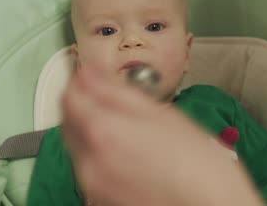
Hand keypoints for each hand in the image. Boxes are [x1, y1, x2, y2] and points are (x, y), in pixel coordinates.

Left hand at [61, 67, 263, 205]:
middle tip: (106, 98)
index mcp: (104, 132)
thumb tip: (90, 73)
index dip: (78, 80)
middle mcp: (90, 162)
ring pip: (78, 147)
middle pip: (68, 122)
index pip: (69, 96)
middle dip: (82, 105)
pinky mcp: (101, 201)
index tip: (90, 75)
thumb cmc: (198, 165)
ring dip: (91, 131)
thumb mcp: (163, 114)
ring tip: (124, 129)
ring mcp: (93, 186)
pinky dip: (100, 156)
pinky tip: (128, 155)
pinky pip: (89, 170)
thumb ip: (117, 91)